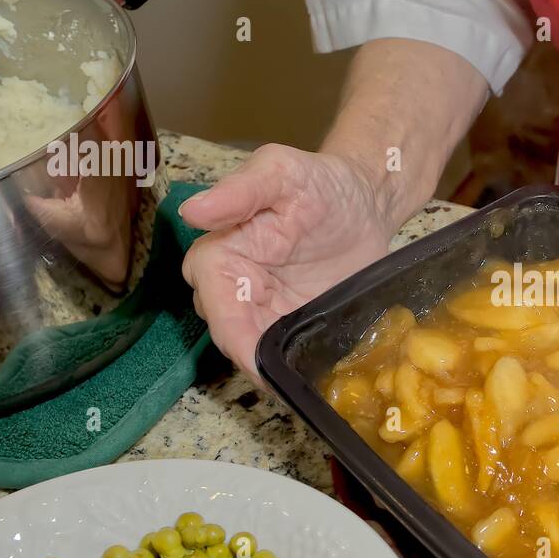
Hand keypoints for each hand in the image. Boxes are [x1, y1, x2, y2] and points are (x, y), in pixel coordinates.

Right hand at [180, 144, 393, 384]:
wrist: (366, 202)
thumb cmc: (320, 180)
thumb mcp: (281, 172)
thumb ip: (240, 191)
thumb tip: (192, 212)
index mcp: (224, 249)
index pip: (212, 293)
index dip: (229, 327)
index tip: (252, 354)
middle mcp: (236, 282)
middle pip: (227, 328)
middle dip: (248, 353)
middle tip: (281, 376)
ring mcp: (264, 307)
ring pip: (251, 348)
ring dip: (268, 367)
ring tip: (296, 385)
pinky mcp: (291, 323)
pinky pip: (282, 352)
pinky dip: (291, 367)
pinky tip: (310, 379)